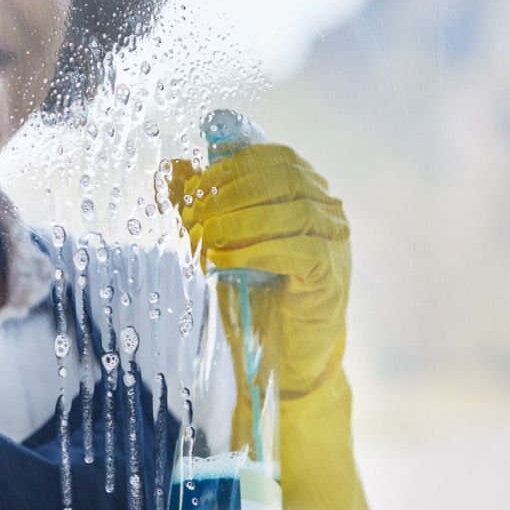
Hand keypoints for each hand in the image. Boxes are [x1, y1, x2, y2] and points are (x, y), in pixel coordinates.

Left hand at [169, 144, 349, 396]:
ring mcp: (334, 242)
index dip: (232, 165)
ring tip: (205, 237)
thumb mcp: (221, 241)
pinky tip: (223, 262)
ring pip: (293, 210)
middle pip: (284, 177)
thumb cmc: (253, 292)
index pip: (276, 157)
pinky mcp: (330, 277)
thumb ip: (202, 204)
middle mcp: (326, 211)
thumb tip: (175, 166)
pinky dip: (255, 251)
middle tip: (194, 213)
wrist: (283, 352)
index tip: (195, 186)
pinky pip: (300, 251)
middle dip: (230, 191)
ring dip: (239, 220)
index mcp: (304, 193)